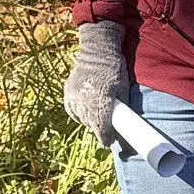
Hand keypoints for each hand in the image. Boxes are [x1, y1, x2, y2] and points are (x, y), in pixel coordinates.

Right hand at [62, 23, 129, 147]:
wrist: (97, 50)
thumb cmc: (114, 68)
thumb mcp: (123, 87)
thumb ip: (122, 107)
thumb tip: (125, 125)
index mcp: (101, 100)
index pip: (101, 126)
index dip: (105, 137)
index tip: (108, 143)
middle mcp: (85, 99)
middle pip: (91, 124)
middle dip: (99, 129)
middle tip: (106, 132)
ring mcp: (74, 96)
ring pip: (81, 118)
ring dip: (89, 121)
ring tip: (97, 119)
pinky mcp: (68, 92)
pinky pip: (72, 110)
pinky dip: (79, 114)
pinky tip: (85, 112)